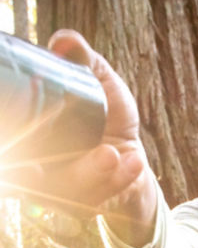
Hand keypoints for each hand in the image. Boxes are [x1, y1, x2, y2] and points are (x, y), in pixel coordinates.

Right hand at [2, 31, 154, 238]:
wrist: (131, 156)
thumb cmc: (107, 116)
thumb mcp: (99, 83)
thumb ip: (82, 62)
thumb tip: (66, 42)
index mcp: (28, 136)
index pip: (9, 150)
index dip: (10, 153)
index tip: (25, 150)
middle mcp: (35, 168)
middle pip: (29, 178)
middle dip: (46, 170)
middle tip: (70, 159)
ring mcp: (60, 192)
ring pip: (66, 191)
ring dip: (90, 174)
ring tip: (112, 154)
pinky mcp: (86, 206)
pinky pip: (98, 199)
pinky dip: (118, 180)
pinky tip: (134, 162)